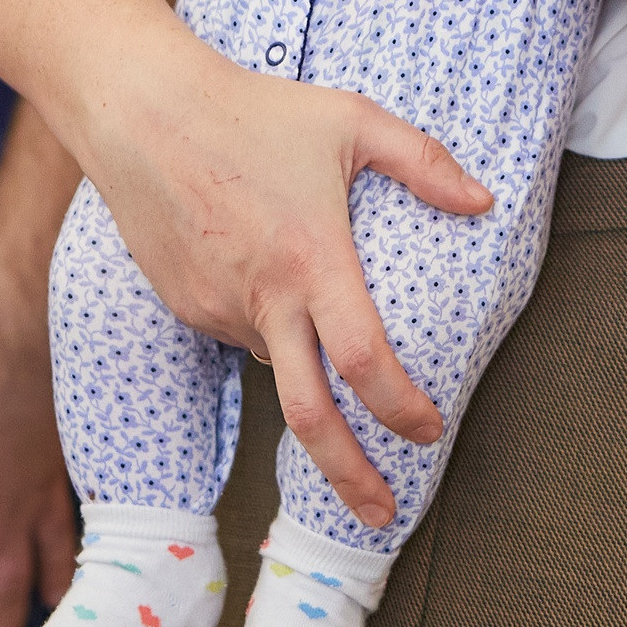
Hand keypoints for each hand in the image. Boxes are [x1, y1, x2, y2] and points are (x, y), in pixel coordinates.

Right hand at [79, 26, 491, 527]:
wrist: (143, 112)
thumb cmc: (255, 109)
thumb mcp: (350, 120)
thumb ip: (423, 161)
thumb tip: (484, 202)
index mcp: (311, 260)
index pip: (363, 362)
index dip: (401, 408)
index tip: (430, 432)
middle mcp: (263, 298)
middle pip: (308, 417)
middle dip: (348, 477)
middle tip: (384, 516)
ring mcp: (217, 308)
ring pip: (275, 359)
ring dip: (303, 357)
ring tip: (300, 274)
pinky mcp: (185, 306)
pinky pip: (238, 331)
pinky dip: (263, 321)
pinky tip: (257, 259)